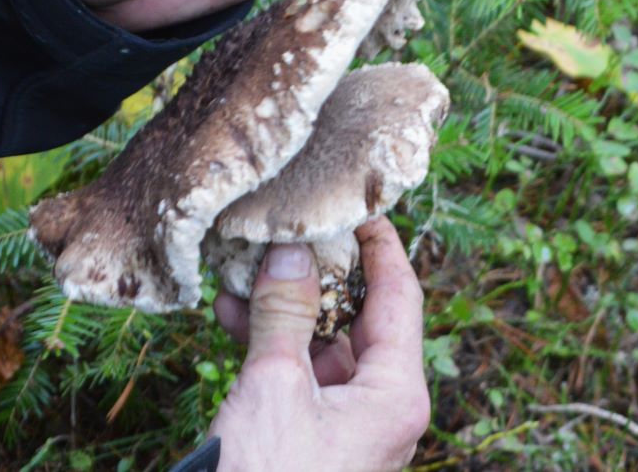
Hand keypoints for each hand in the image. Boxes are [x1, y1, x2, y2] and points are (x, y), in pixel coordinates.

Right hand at [208, 218, 429, 471]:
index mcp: (396, 392)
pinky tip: (236, 313)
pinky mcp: (318, 434)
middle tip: (292, 228)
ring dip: (288, 306)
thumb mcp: (274, 387)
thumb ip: (286, 313)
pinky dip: (274, 343)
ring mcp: (351, 421)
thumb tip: (292, 251)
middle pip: (364, 315)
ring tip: (248, 268)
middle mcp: (384, 404)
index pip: (401, 296)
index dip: (382, 246)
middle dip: (322, 273)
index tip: (360, 205)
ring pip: (327, 342)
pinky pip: (303, 372)